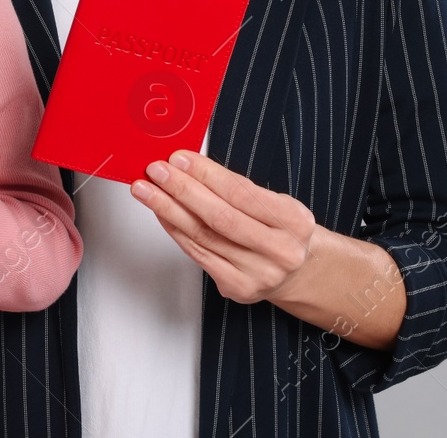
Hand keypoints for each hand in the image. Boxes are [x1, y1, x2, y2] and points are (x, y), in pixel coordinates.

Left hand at [133, 150, 316, 305]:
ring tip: (148, 190)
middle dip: (182, 190)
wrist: (299, 272)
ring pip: (204, 237)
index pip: (240, 193)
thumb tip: (190, 166)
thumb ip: (239, 187)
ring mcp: (258, 274)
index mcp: (294, 222)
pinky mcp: (238, 288)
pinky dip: (176, 231)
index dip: (205, 174)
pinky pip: (199, 254)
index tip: (179, 158)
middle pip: (220, 218)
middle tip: (156, 171)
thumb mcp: (278, 202)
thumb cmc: (282, 230)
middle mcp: (280, 251)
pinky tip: (162, 214)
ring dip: (169, 210)